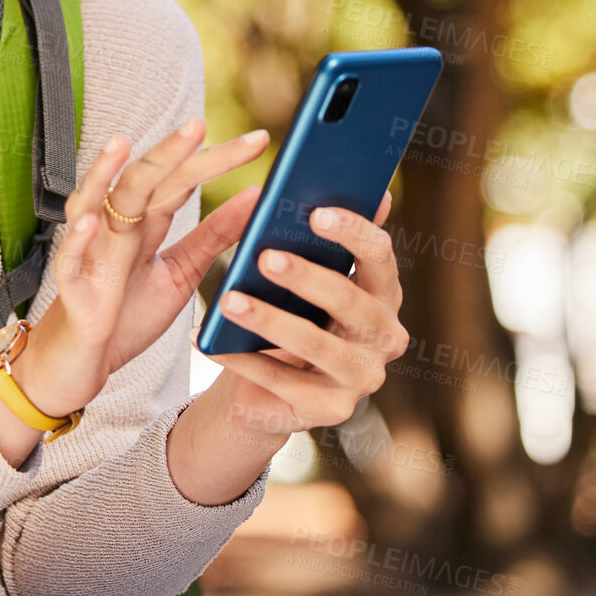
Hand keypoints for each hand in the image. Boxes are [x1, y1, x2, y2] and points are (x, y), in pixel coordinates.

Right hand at [20, 117, 270, 412]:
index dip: (216, 159)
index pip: (181, 179)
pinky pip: (69, 258)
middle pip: (141, 179)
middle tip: (198, 124)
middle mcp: (115, 228)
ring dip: (102, 173)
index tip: (258, 140)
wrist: (85, 361)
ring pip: (92, 203)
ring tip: (120, 144)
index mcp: (144, 222)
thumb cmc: (126, 313)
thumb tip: (256, 195)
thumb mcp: (180, 272)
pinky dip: (79, 239)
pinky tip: (92, 221)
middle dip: (168, 152)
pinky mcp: (73, 288)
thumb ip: (214, 236)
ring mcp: (90, 253)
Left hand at [190, 191, 407, 437]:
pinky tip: (211, 342)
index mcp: (382, 292)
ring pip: (318, 347)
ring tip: (228, 299)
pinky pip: (284, 383)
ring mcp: (362, 378)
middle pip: (352, 304)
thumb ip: (316, 236)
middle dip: (308, 278)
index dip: (353, 233)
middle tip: (265, 256)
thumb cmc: (287, 311)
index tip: (315, 212)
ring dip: (270, 320)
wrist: (266, 385)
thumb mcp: (301, 274)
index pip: (381, 257)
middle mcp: (384, 336)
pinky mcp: (331, 411)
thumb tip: (335, 183)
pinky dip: (244, 360)